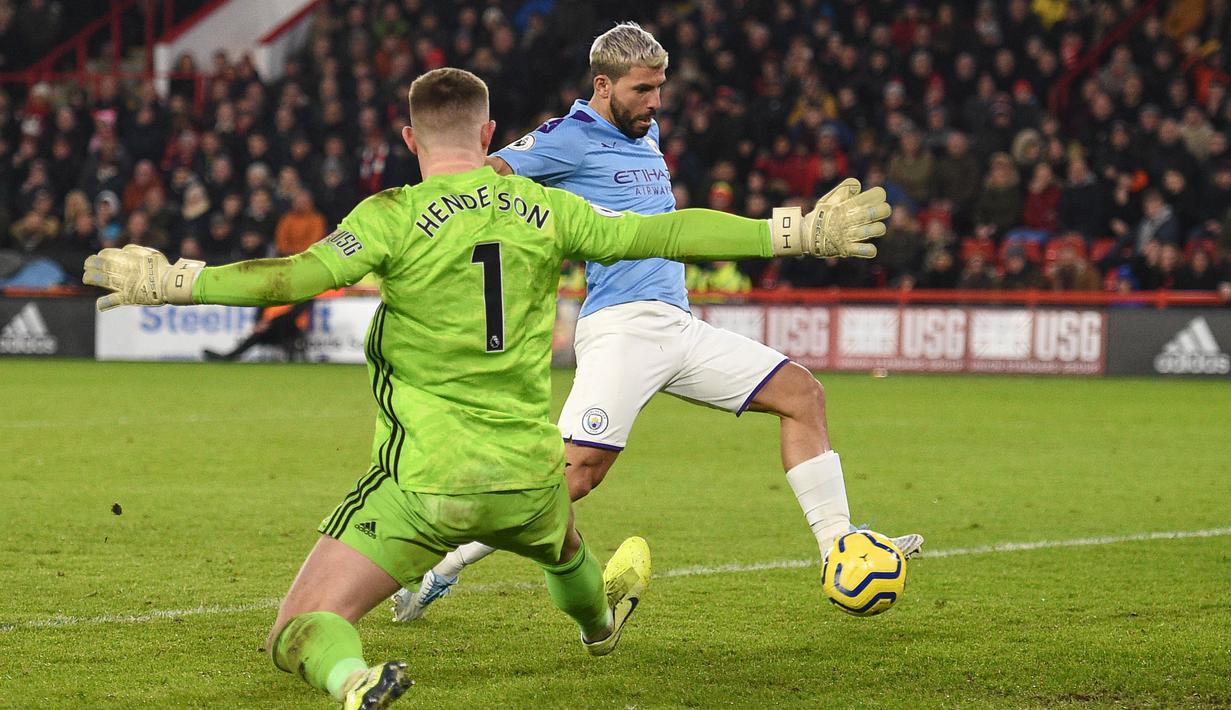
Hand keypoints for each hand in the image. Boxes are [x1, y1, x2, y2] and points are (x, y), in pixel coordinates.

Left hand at [83, 244, 203, 310]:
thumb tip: (123, 250)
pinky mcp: (128, 298)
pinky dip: (105, 303)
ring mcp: (125, 285)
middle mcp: (124, 271)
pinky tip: (99, 305)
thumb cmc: (163, 268)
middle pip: (103, 266)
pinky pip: (114, 301)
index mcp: (129, 260)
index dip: (102, 255)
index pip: (109, 255)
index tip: (100, 255)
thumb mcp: (151, 253)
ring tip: (86, 278)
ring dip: (92, 278)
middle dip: (92, 264)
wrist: (172, 284)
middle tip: (87, 264)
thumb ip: (136, 250)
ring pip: (103, 281)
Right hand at [770, 178, 890, 257]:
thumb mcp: (827, 200)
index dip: (878, 195)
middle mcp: (850, 219)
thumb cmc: (820, 217)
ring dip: (877, 229)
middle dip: (883, 210)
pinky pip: (864, 250)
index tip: (878, 197)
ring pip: (875, 230)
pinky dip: (869, 250)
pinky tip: (870, 248)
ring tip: (875, 229)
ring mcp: (849, 234)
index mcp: (847, 205)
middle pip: (877, 212)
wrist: (804, 237)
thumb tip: (857, 184)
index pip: (872, 196)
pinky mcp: (847, 249)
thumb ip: (842, 190)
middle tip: (880, 211)